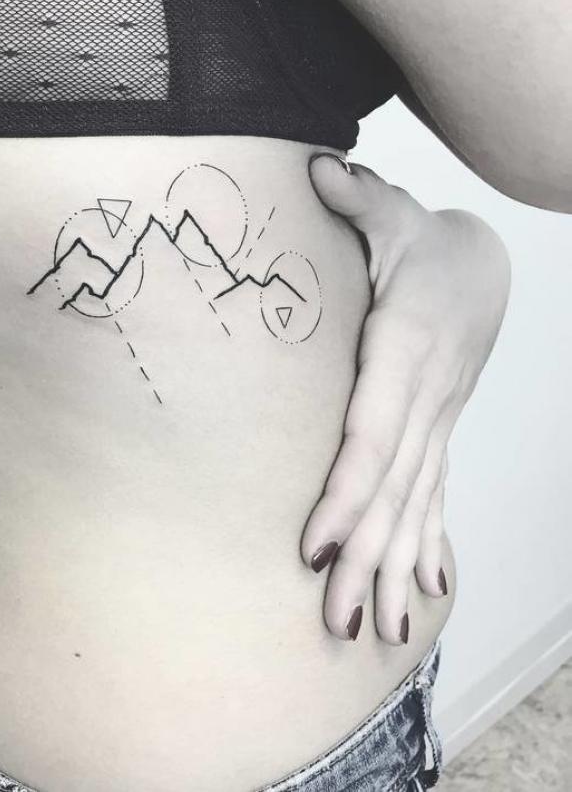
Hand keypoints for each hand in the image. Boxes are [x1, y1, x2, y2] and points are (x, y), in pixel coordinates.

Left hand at [300, 154, 510, 644]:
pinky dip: (427, 545)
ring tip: (375, 629)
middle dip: (364, 555)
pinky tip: (422, 592)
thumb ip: (358, 199)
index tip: (316, 541)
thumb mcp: (395, 214)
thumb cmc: (427, 244)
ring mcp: (438, 421)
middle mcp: (427, 399)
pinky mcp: (439, 430)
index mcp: (408, 351)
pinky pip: (433, 495)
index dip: (346, 489)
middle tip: (335, 619)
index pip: (374, 431)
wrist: (482, 265)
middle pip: (394, 487)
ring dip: (393, 567)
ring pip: (416, 503)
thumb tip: (317, 169)